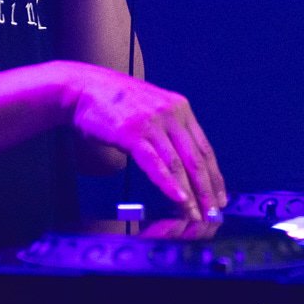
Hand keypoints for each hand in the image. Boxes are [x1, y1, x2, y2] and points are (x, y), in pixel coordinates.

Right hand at [60, 62, 225, 218]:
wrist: (83, 88)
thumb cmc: (114, 103)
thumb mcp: (151, 109)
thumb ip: (168, 130)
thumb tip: (183, 163)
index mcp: (180, 109)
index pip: (204, 148)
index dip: (214, 176)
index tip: (220, 198)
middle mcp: (171, 114)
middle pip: (196, 159)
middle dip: (207, 190)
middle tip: (213, 213)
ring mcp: (152, 123)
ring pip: (178, 164)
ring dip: (190, 193)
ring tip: (196, 214)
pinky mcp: (132, 133)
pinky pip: (155, 163)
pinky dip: (169, 184)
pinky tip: (179, 199)